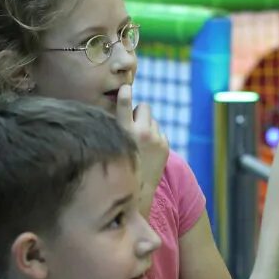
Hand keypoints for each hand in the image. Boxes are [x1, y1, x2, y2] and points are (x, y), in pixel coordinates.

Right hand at [115, 84, 168, 213]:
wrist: (137, 190)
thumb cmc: (119, 165)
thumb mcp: (113, 145)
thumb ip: (116, 127)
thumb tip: (120, 106)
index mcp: (124, 133)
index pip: (124, 106)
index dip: (124, 94)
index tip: (125, 87)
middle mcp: (141, 133)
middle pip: (144, 106)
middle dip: (139, 112)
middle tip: (133, 124)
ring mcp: (155, 139)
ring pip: (151, 119)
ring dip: (146, 125)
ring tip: (139, 144)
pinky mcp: (164, 145)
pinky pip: (159, 131)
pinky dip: (153, 137)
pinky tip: (147, 151)